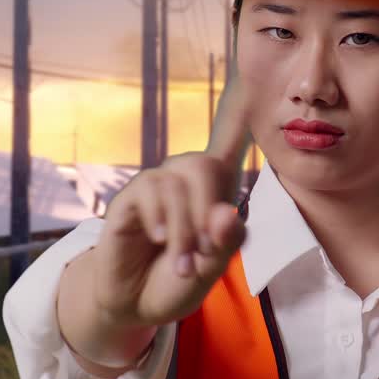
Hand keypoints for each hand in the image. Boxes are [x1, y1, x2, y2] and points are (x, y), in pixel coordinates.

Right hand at [87, 71, 252, 329]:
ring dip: (186, 229)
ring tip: (184, 265)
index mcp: (212, 188)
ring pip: (179, 183)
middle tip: (205, 253)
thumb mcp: (211, 268)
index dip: (239, 110)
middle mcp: (183, 177)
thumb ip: (225, 242)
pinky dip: (164, 220)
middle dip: (209, 212)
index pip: (228, 139)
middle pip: (205, 165)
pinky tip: (161, 240)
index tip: (249, 74)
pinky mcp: (129, 199)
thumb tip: (226, 213)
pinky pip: (151, 192)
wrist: (136, 304)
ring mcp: (154, 185)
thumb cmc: (179, 280)